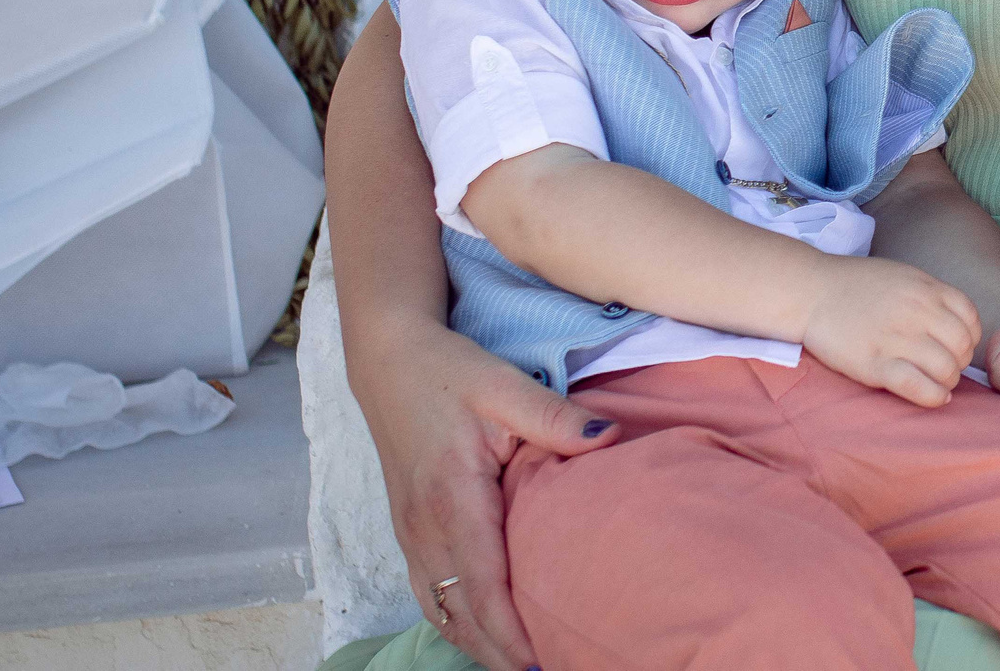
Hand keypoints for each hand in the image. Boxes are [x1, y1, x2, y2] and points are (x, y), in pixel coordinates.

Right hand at [353, 320, 620, 670]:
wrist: (390, 361)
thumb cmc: (450, 372)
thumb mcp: (505, 386)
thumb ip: (557, 419)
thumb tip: (609, 439)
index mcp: (451, 499)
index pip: (483, 586)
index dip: (512, 633)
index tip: (545, 661)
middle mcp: (424, 529)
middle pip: (460, 615)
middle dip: (500, 654)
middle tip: (550, 670)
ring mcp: (410, 534)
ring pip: (442, 612)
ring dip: (479, 644)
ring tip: (525, 664)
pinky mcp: (408, 531)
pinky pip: (431, 595)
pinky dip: (459, 622)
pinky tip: (488, 631)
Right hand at [799, 253, 981, 406]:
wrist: (811, 292)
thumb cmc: (857, 286)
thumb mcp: (904, 276)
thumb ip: (932, 296)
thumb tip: (957, 324)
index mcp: (926, 289)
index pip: (971, 320)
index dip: (969, 338)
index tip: (955, 346)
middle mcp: (917, 311)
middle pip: (962, 347)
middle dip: (959, 363)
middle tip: (944, 368)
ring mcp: (896, 338)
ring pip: (946, 369)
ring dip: (947, 382)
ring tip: (935, 382)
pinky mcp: (874, 364)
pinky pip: (918, 386)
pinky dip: (933, 397)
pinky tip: (934, 397)